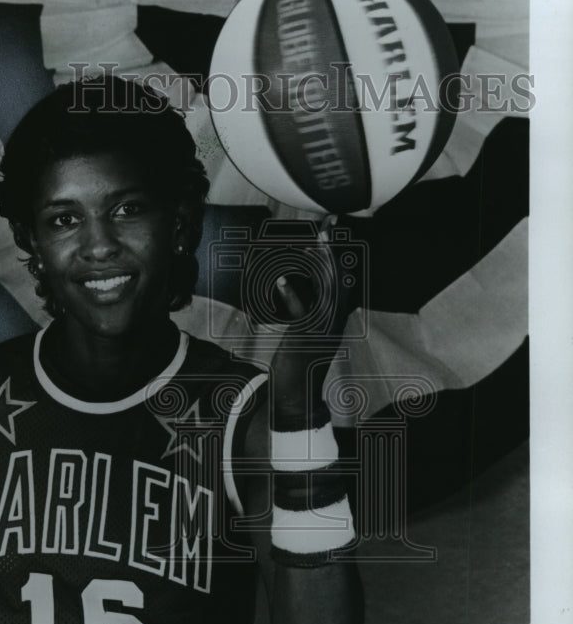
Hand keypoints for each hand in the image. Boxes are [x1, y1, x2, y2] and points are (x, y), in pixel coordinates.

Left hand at [270, 232, 348, 428]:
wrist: (297, 399)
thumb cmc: (300, 367)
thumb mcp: (310, 336)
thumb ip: (312, 314)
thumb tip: (305, 292)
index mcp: (334, 320)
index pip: (341, 281)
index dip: (338, 256)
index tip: (333, 231)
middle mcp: (332, 323)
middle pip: (338, 280)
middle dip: (333, 251)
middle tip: (329, 223)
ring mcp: (320, 331)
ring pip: (324, 293)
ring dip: (319, 267)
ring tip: (313, 243)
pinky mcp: (305, 340)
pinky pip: (300, 315)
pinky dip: (291, 297)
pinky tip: (281, 281)